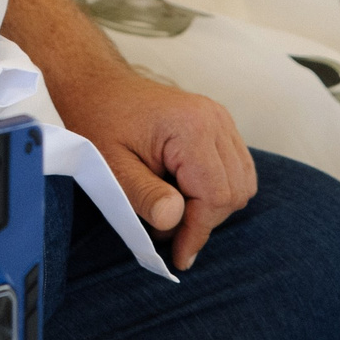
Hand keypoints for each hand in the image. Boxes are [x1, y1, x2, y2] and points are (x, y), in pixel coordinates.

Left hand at [52, 61, 253, 271]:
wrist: (98, 83)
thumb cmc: (100, 120)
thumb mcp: (111, 165)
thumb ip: (144, 194)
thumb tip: (174, 220)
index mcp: (191, 128)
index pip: (216, 196)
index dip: (198, 232)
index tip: (178, 256)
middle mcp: (214, 119)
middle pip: (234, 191)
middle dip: (204, 220)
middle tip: (168, 233)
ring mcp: (220, 118)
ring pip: (242, 181)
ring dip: (213, 206)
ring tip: (174, 211)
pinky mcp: (218, 122)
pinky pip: (236, 166)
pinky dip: (218, 187)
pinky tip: (184, 192)